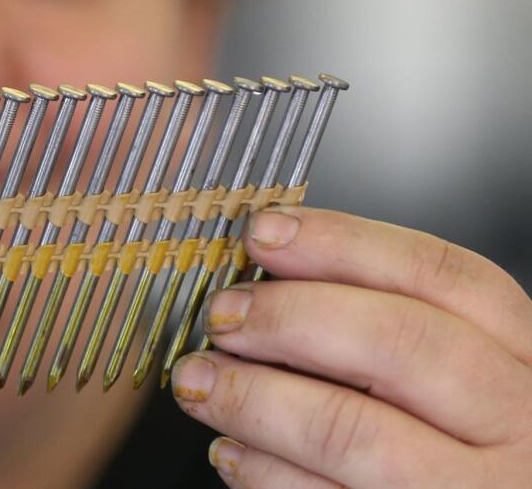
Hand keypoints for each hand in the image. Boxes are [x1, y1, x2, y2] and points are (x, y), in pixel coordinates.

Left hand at [172, 207, 531, 487]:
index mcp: (523, 360)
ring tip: (197, 380)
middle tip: (222, 314)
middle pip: (400, 342)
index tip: (264, 231)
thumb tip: (270, 279)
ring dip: (253, 397)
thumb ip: (385, 325)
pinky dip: (263, 471)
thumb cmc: (460, 450)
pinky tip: (231, 450)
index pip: (441, 274)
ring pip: (352, 430)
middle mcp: (518, 426)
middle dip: (289, 316)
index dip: (341, 243)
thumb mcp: (457, 378)